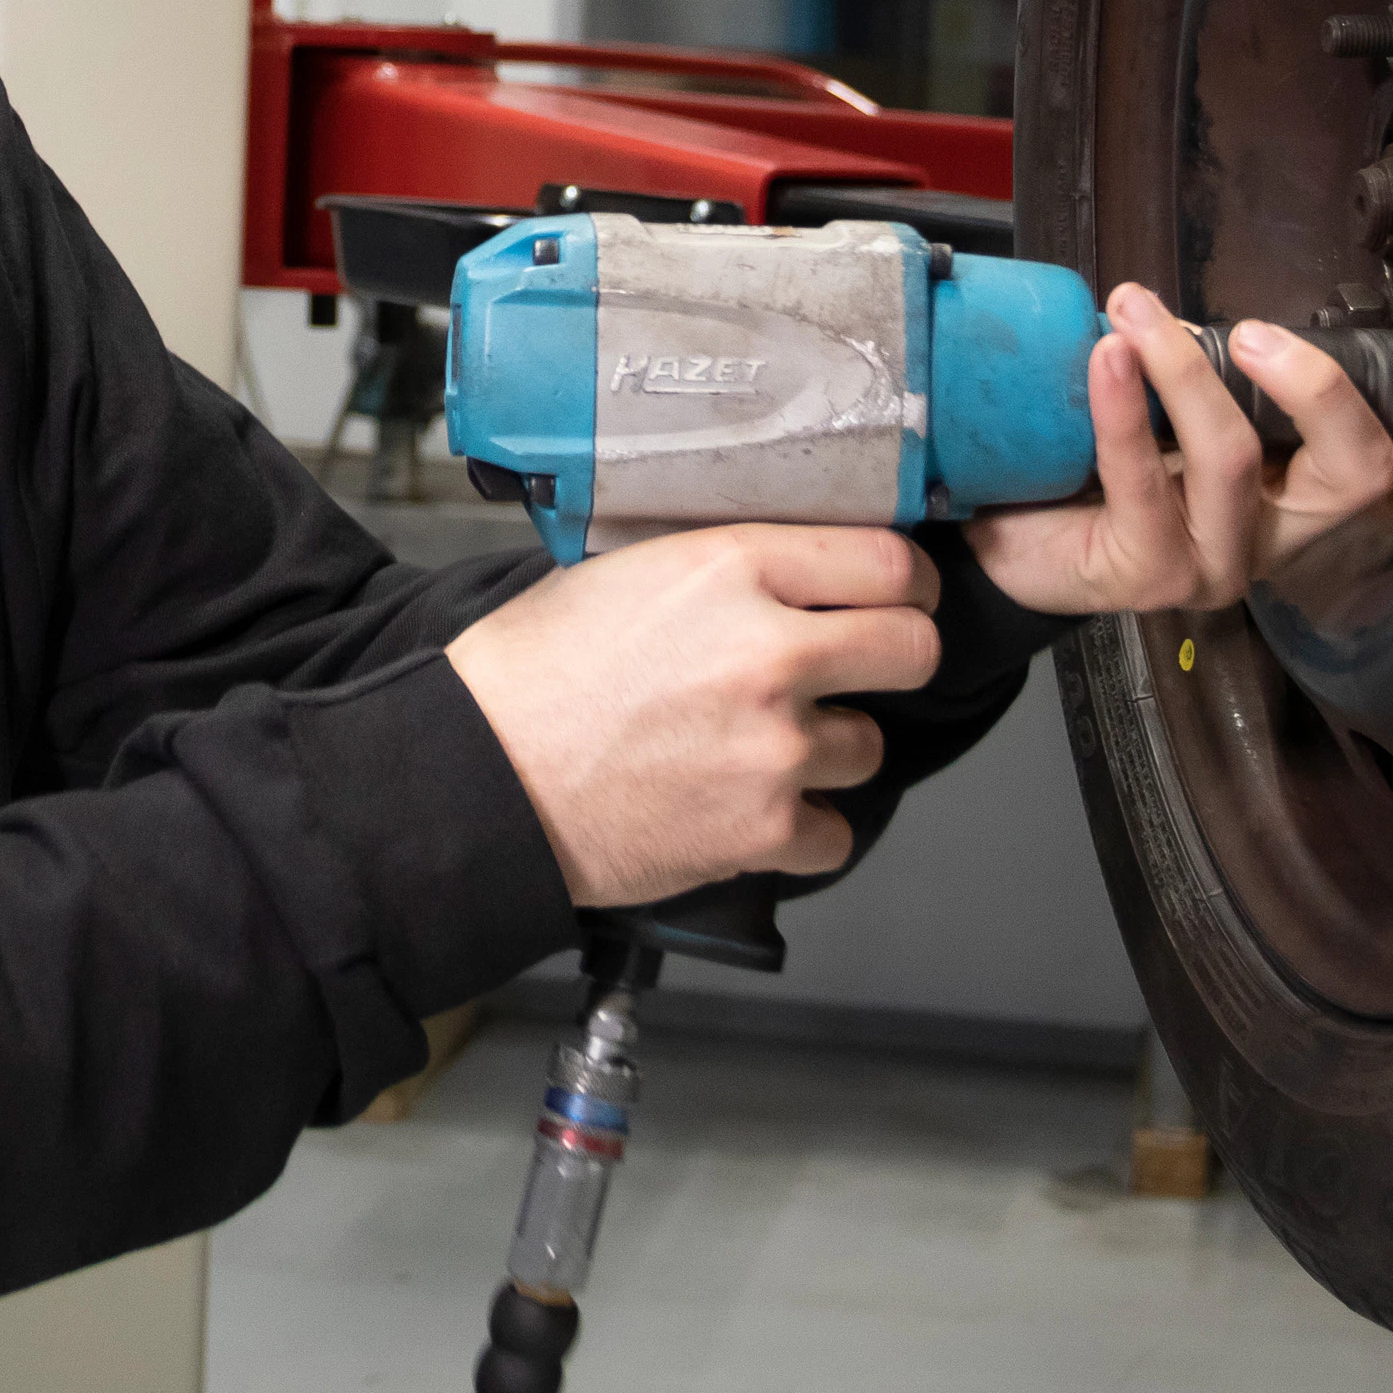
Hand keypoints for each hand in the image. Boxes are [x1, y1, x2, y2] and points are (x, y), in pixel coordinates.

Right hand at [445, 523, 941, 908]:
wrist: (478, 772)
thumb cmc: (529, 671)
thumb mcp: (624, 570)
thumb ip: (721, 568)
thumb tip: (788, 571)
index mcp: (732, 568)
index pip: (888, 560)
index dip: (902, 582)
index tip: (896, 595)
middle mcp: (769, 653)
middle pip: (914, 649)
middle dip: (894, 656)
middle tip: (857, 667)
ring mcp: (774, 747)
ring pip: (871, 746)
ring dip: (827, 748)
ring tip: (755, 745)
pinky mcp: (763, 830)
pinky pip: (834, 831)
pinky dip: (799, 828)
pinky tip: (743, 804)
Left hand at [968, 282, 1392, 616]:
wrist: (995, 539)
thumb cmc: (1082, 473)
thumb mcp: (1153, 419)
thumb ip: (1194, 378)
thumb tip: (1181, 310)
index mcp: (1291, 498)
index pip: (1391, 490)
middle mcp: (1274, 538)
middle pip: (1353, 472)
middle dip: (1317, 387)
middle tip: (1256, 332)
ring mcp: (1218, 565)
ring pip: (1236, 460)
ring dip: (1184, 369)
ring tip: (1135, 311)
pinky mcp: (1151, 576)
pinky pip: (1145, 479)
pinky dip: (1124, 407)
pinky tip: (1107, 357)